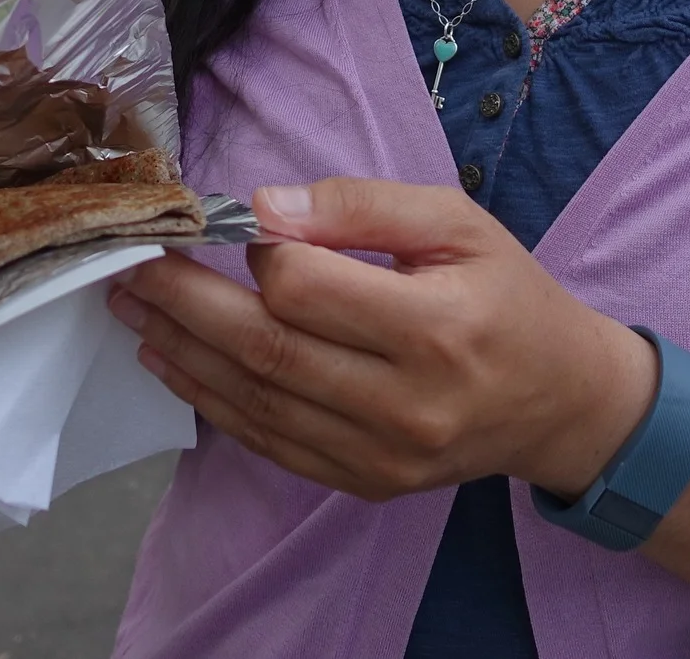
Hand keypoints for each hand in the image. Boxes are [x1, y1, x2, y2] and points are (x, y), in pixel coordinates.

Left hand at [107, 179, 655, 503]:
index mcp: (436, 328)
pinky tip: (173, 363)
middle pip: (267, 350)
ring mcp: (382, 455)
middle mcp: (407, 403)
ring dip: (182, 352)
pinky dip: (211, 403)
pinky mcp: (364, 483)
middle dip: (185, 302)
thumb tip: (262, 207)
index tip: (232, 223)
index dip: (259, 253)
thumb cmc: (506, 296)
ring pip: (256, 402)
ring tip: (133, 307)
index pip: (311, 290)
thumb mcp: (456, 223)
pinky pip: (270, 443)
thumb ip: (362, 206)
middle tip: (130, 264)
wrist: (559, 400)